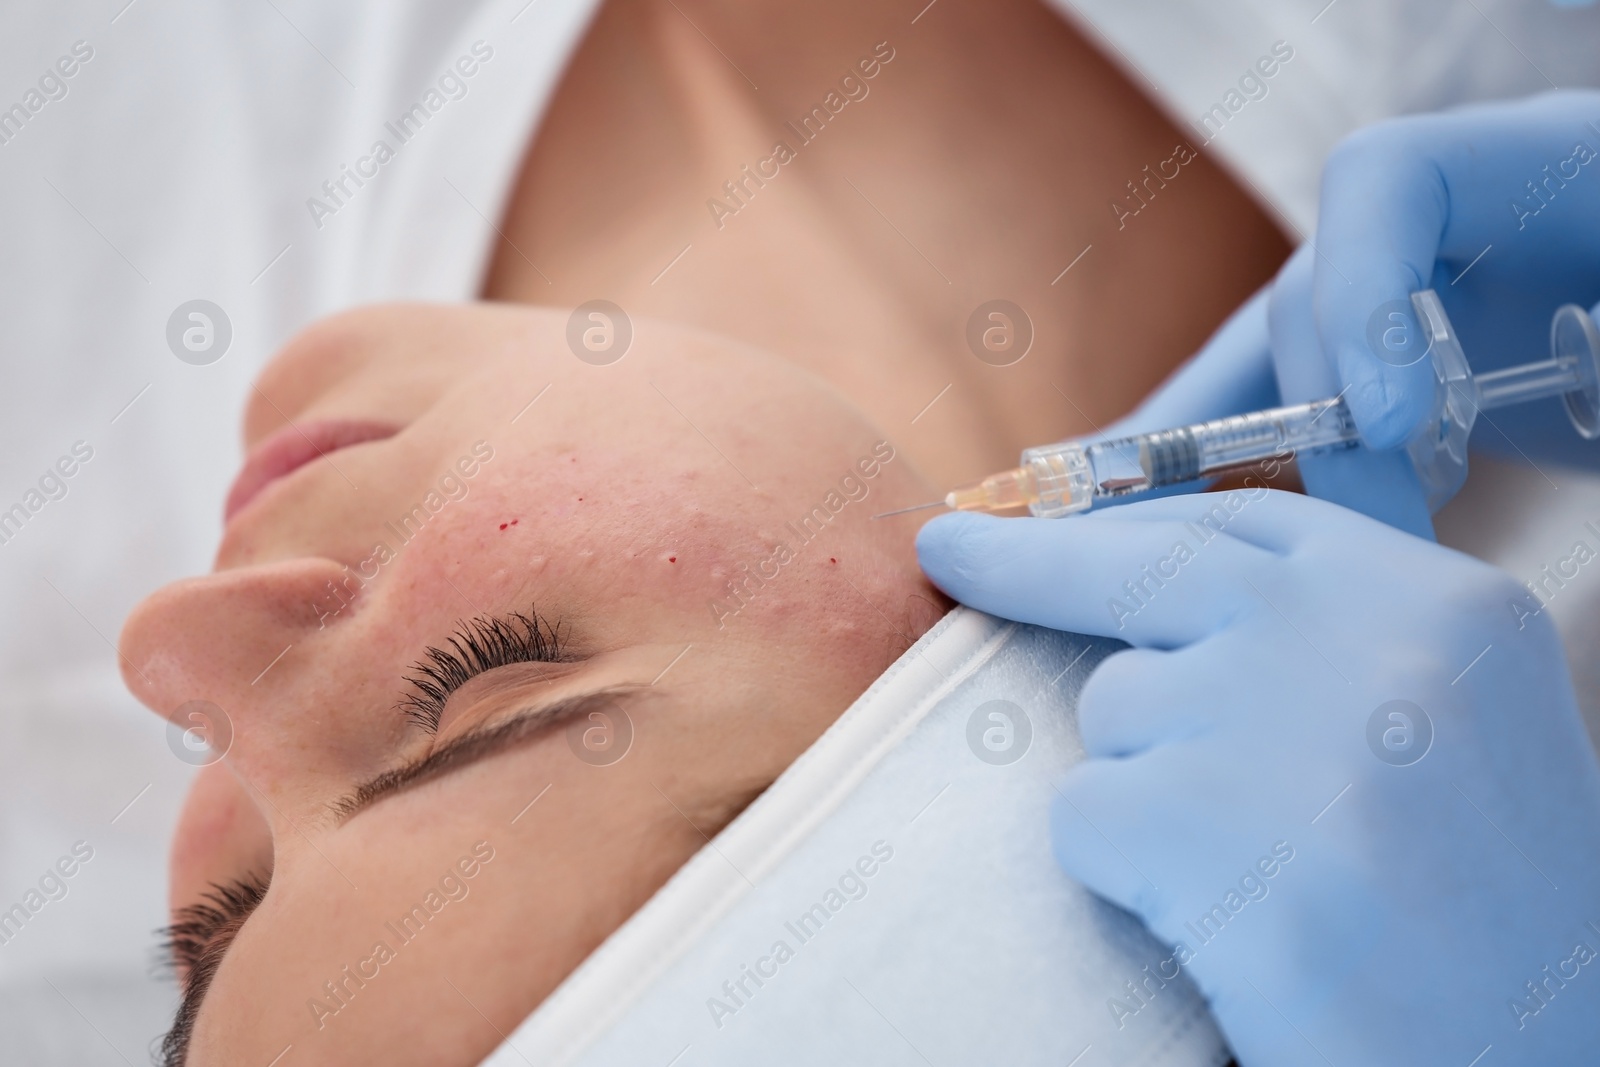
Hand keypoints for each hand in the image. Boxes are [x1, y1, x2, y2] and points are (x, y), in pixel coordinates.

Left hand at [917, 493, 1599, 1065]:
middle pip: (1142, 569)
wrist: (1542, 1065)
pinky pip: (1085, 813)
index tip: (1035, 516)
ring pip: (1114, 713)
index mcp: (1445, 604)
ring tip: (1259, 871)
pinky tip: (1225, 924)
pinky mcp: (1205, 827)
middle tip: (951, 551)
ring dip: (1147, 788)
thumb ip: (1328, 644)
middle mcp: (1366, 635)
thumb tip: (1156, 590)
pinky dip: (1124, 871)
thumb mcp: (1448, 727)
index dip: (1126, 526)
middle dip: (1028, 562)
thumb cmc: (1485, 915)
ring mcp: (1283, 724)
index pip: (1244, 524)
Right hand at [1116, 93, 1599, 537]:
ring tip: (1171, 545)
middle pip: (1318, 289)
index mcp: (1541, 169)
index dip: (1360, 289)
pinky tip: (1145, 519)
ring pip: (1277, 361)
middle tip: (1373, 539)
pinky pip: (1277, 407)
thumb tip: (1475, 433)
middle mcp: (1450, 230)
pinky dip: (1213, 463)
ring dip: (1228, 453)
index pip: (1386, 177)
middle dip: (1327, 422)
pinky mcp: (1395, 376)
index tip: (1395, 427)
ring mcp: (1409, 301)